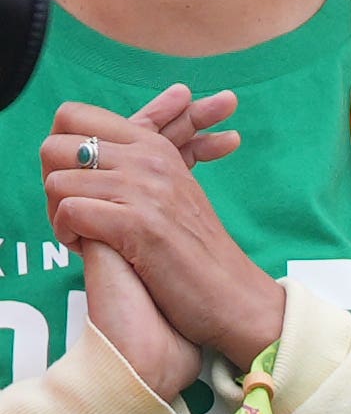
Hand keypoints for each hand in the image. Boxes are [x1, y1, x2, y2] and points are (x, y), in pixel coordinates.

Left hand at [45, 85, 277, 378]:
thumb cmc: (196, 253)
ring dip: (58, 215)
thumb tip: (92, 149)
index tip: (76, 180)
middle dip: (52, 181)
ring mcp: (145, 190)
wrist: (234, 297)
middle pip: (56, 145)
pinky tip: (85, 249)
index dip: (60, 147)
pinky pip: (69, 211)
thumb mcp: (173, 194)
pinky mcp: (137, 224)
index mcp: (154, 148)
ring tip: (82, 236)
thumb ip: (139, 167)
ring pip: (58, 182)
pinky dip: (67, 235)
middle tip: (72, 211)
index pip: (75, 116)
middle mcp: (149, 160)